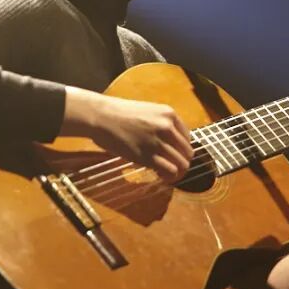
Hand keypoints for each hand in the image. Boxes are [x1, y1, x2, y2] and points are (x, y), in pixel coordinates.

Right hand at [61, 87, 193, 183]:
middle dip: (182, 163)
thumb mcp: (148, 111)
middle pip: (187, 153)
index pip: (187, 138)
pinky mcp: (147, 156)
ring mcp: (158, 142)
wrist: (101, 116)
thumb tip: (170, 142)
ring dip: (176, 173)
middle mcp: (167, 127)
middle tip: (173, 169)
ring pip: (181, 164)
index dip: (181, 150)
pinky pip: (169, 171)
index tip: (173, 155)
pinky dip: (168, 177)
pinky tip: (160, 176)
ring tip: (167, 175)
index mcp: (169, 114)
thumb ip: (161, 124)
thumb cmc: (119, 114)